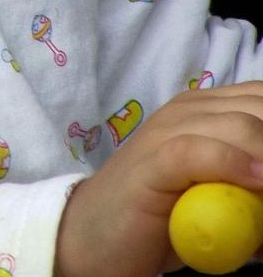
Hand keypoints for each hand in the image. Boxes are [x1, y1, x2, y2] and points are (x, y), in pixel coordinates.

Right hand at [54, 82, 262, 276]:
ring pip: (240, 126)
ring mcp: (167, 130)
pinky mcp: (153, 161)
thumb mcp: (219, 199)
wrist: (92, 238)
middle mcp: (187, 110)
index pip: (262, 100)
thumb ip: (252, 191)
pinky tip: (257, 180)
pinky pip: (200, 151)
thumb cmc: (159, 220)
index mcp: (204, 110)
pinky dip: (235, 164)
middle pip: (259, 109)